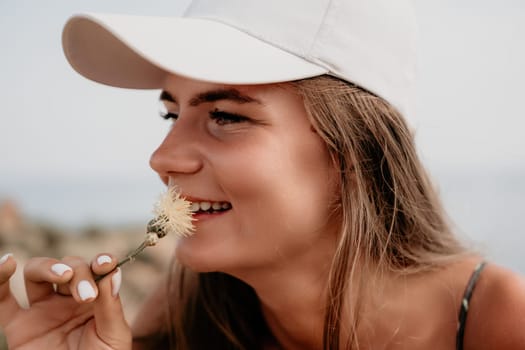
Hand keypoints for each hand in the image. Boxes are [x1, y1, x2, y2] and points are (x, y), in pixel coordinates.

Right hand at [0, 253, 131, 348]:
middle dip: (79, 273)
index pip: (97, 271)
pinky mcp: (17, 327)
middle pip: (69, 266)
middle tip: (86, 296)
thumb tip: (113, 272)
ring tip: (64, 277)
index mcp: (96, 300)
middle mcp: (68, 300)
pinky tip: (6, 262)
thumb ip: (110, 306)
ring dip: (50, 266)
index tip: (107, 263)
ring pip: (38, 272)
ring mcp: (42, 311)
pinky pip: (2, 299)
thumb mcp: (113, 337)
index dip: (101, 262)